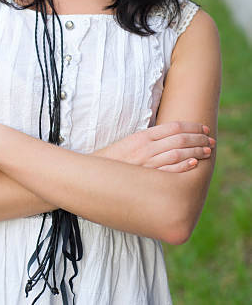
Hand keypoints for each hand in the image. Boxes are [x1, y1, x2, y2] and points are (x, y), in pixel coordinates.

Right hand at [92, 121, 215, 171]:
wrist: (95, 174)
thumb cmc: (115, 159)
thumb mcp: (131, 142)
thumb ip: (150, 139)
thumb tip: (170, 138)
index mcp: (143, 136)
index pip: (173, 127)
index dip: (192, 126)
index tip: (203, 128)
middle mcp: (146, 147)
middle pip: (179, 139)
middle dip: (198, 138)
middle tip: (210, 140)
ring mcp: (147, 163)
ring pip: (177, 153)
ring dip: (195, 150)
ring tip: (207, 150)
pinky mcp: (146, 178)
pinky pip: (168, 171)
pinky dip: (183, 166)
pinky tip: (193, 163)